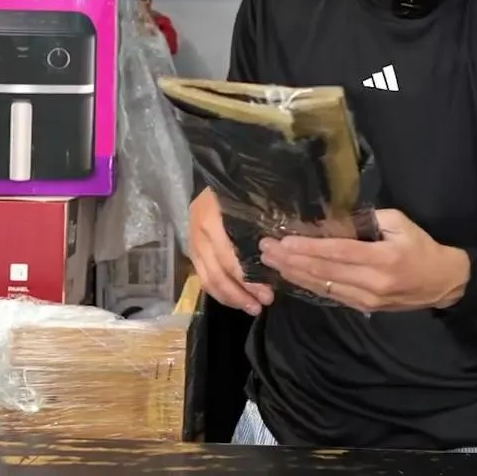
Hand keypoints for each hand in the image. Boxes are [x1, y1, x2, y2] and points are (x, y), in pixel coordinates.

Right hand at [188, 188, 273, 314]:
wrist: (212, 168)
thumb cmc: (237, 183)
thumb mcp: (251, 196)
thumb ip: (263, 218)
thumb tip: (284, 246)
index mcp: (212, 221)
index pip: (228, 259)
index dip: (247, 279)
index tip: (268, 293)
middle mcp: (199, 235)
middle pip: (216, 275)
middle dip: (240, 294)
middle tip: (262, 305)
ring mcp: (193, 243)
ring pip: (207, 280)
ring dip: (230, 298)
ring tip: (251, 308)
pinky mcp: (192, 249)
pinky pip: (204, 277)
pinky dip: (220, 291)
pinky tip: (236, 298)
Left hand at [259, 209, 468, 311]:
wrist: (442, 283)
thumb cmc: (421, 247)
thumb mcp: (400, 223)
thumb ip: (368, 220)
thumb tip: (333, 219)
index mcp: (383, 258)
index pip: (338, 253)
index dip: (308, 248)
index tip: (283, 241)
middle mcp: (372, 282)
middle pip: (324, 272)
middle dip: (291, 260)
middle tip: (265, 249)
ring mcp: (366, 299)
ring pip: (323, 286)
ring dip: (294, 274)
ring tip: (270, 262)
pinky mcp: (363, 308)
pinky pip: (330, 295)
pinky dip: (308, 285)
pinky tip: (292, 275)